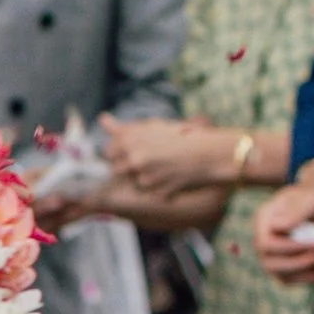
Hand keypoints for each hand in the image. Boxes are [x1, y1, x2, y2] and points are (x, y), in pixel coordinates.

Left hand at [103, 114, 224, 189]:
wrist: (210, 154)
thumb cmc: (183, 137)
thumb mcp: (154, 126)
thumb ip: (125, 128)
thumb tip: (103, 120)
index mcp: (131, 140)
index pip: (108, 152)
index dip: (119, 153)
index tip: (131, 152)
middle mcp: (134, 159)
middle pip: (117, 170)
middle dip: (128, 168)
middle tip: (149, 162)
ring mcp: (145, 178)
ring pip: (133, 183)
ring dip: (143, 179)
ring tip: (163, 168)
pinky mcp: (156, 193)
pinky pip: (150, 194)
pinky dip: (158, 189)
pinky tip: (172, 178)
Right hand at [254, 163, 313, 280]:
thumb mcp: (312, 197)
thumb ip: (297, 211)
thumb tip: (278, 227)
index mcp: (263, 218)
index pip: (266, 243)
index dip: (289, 248)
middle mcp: (263, 236)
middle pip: (269, 262)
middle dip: (297, 263)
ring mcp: (272, 252)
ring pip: (279, 274)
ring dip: (303, 273)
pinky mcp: (284, 263)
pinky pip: (290, 279)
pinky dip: (307, 278)